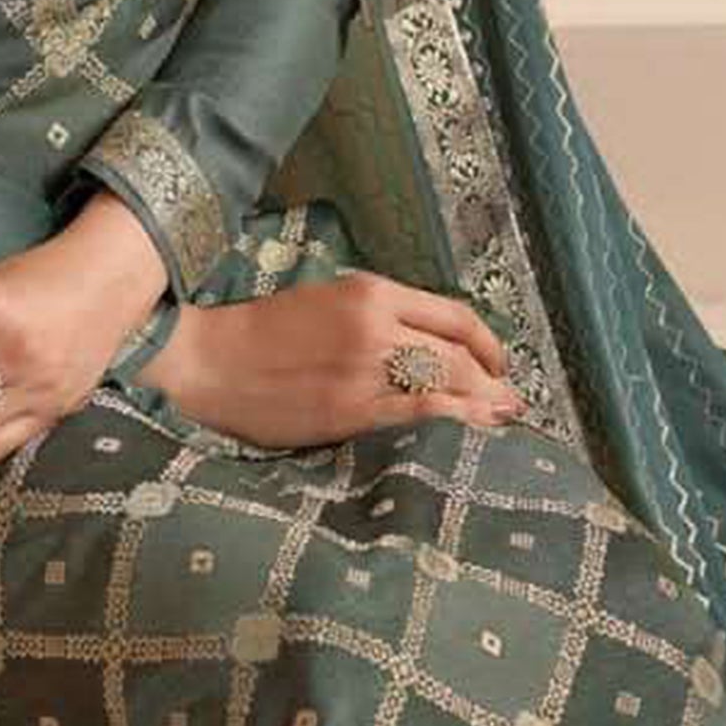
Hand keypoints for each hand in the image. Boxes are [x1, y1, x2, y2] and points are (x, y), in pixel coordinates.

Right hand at [157, 272, 525, 447]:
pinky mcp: (351, 412)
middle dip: (493, 381)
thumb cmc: (265, 331)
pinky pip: (418, 416)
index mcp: (369, 292)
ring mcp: (366, 371)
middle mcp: (376, 326)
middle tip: (513, 403)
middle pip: (458, 355)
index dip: (488, 342)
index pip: (452, 315)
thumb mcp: (327, 302)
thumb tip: (430, 347)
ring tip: (503, 421)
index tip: (501, 363)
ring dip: (483, 406)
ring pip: (446, 387)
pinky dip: (453, 425)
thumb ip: (378, 317)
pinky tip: (471, 434)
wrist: (212, 360)